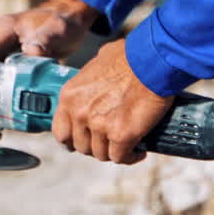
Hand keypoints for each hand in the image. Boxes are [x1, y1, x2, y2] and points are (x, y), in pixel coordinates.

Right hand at [0, 0, 98, 82]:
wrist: (74, 18)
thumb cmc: (64, 20)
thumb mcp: (56, 29)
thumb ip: (44, 40)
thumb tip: (30, 54)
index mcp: (6, 29)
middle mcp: (3, 39)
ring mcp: (10, 50)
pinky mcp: (19, 59)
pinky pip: (7, 75)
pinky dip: (5, 88)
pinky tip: (4, 103)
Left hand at [53, 39, 173, 164]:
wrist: (152, 62)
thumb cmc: (131, 56)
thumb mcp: (99, 62)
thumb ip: (91, 80)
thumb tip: (97, 82)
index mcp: (70, 96)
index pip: (61, 132)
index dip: (73, 139)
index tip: (86, 139)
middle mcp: (80, 113)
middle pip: (82, 146)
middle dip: (97, 146)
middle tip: (111, 141)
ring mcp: (99, 126)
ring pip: (102, 154)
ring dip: (114, 152)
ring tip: (128, 145)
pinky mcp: (121, 135)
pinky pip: (121, 157)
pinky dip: (131, 157)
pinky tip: (139, 152)